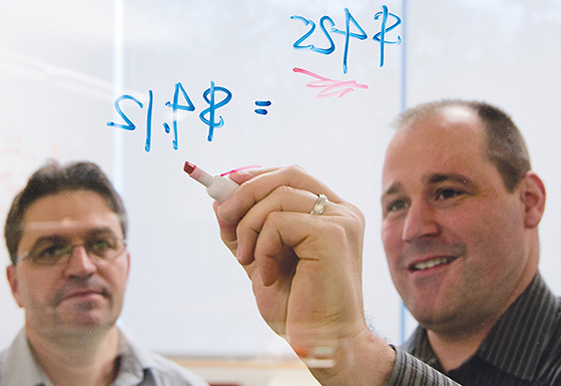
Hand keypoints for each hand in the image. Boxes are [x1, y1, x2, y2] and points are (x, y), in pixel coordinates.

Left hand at [213, 166, 393, 384]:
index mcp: (331, 213)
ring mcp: (341, 221)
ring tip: (248, 261)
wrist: (321, 342)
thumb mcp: (261, 260)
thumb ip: (246, 230)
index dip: (256, 176)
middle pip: (287, 174)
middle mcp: (342, 211)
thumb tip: (219, 199)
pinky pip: (280, 221)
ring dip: (250, 227)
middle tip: (222, 216)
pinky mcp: (334, 235)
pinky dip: (264, 246)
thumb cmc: (298, 307)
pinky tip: (269, 274)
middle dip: (246, 191)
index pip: (292, 175)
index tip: (224, 186)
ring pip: (279, 196)